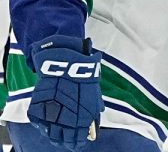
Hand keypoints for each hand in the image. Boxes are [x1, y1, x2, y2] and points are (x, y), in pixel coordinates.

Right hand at [27, 35, 104, 151]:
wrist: (65, 59)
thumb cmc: (84, 74)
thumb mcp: (94, 92)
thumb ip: (93, 109)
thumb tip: (94, 124)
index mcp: (83, 115)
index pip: (79, 137)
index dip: (79, 142)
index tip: (79, 143)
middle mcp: (66, 117)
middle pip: (64, 138)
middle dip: (67, 141)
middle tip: (68, 141)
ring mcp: (51, 113)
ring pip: (51, 133)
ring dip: (55, 135)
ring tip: (58, 136)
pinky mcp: (38, 107)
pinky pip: (39, 122)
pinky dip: (43, 124)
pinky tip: (48, 125)